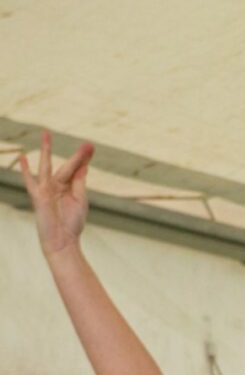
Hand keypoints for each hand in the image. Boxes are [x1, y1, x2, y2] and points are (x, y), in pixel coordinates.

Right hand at [17, 131, 96, 257]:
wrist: (63, 241)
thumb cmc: (72, 223)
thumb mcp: (79, 200)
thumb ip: (79, 182)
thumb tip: (83, 166)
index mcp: (68, 187)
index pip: (76, 169)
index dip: (83, 159)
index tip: (90, 147)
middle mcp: (56, 185)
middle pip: (66, 166)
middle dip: (77, 156)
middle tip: (87, 144)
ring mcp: (46, 189)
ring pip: (48, 166)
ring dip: (47, 150)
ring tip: (46, 133)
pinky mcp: (38, 196)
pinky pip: (31, 181)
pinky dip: (26, 170)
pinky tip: (23, 157)